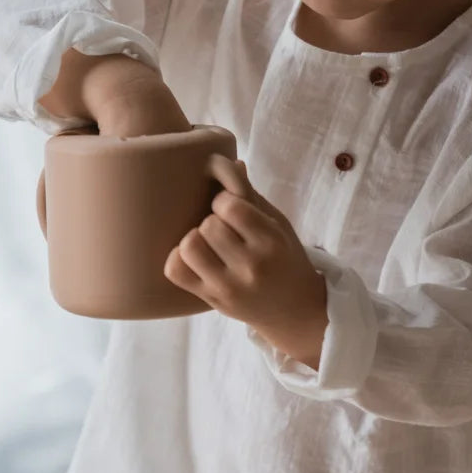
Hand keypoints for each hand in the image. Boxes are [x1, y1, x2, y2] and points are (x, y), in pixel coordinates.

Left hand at [163, 154, 327, 368]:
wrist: (295, 310)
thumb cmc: (285, 258)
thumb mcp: (278, 224)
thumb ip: (251, 195)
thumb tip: (229, 162)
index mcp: (271, 241)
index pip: (230, 206)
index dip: (224, 201)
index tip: (231, 208)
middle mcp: (250, 266)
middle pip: (208, 225)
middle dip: (211, 220)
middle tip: (222, 228)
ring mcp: (228, 286)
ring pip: (189, 246)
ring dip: (195, 238)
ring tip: (208, 243)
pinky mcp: (211, 300)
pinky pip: (176, 271)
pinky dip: (178, 258)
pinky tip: (194, 257)